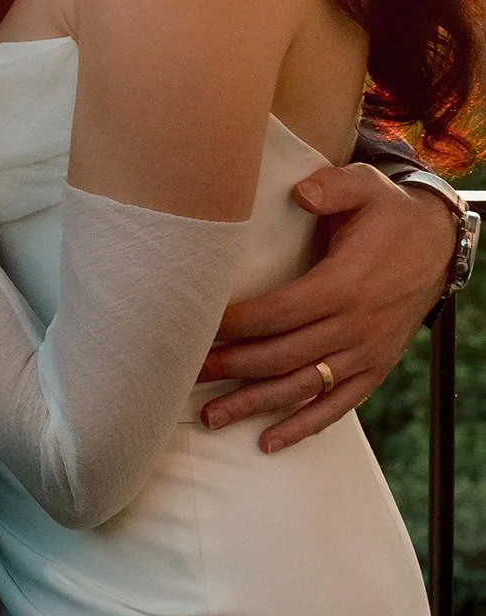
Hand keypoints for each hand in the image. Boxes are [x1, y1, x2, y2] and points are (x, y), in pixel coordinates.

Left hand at [197, 162, 455, 450]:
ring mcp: (364, 355)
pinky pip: (336, 407)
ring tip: (211, 416)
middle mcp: (353, 328)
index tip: (199, 327)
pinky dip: (302, 427)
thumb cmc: (389, 213)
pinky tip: (268, 441)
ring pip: (301, 389)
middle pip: (281, 356)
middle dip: (231, 367)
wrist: (438, 244)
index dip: (236, 324)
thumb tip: (300, 194)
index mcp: (342, 285)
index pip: (277, 313)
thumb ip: (332, 187)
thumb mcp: (365, 186)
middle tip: (188, 371)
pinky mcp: (374, 369)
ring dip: (254, 405)